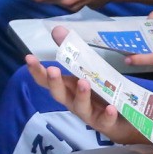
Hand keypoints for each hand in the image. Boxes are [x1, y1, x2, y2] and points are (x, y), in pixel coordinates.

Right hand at [25, 37, 145, 144]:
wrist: (124, 121)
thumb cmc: (102, 94)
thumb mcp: (90, 71)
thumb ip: (74, 52)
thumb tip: (57, 29)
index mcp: (70, 88)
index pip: (49, 81)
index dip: (38, 71)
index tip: (28, 58)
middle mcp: (75, 102)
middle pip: (61, 95)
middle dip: (55, 83)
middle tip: (52, 70)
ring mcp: (91, 114)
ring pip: (81, 107)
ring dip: (81, 95)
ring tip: (84, 82)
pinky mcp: (107, 124)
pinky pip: (106, 120)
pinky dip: (107, 114)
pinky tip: (111, 108)